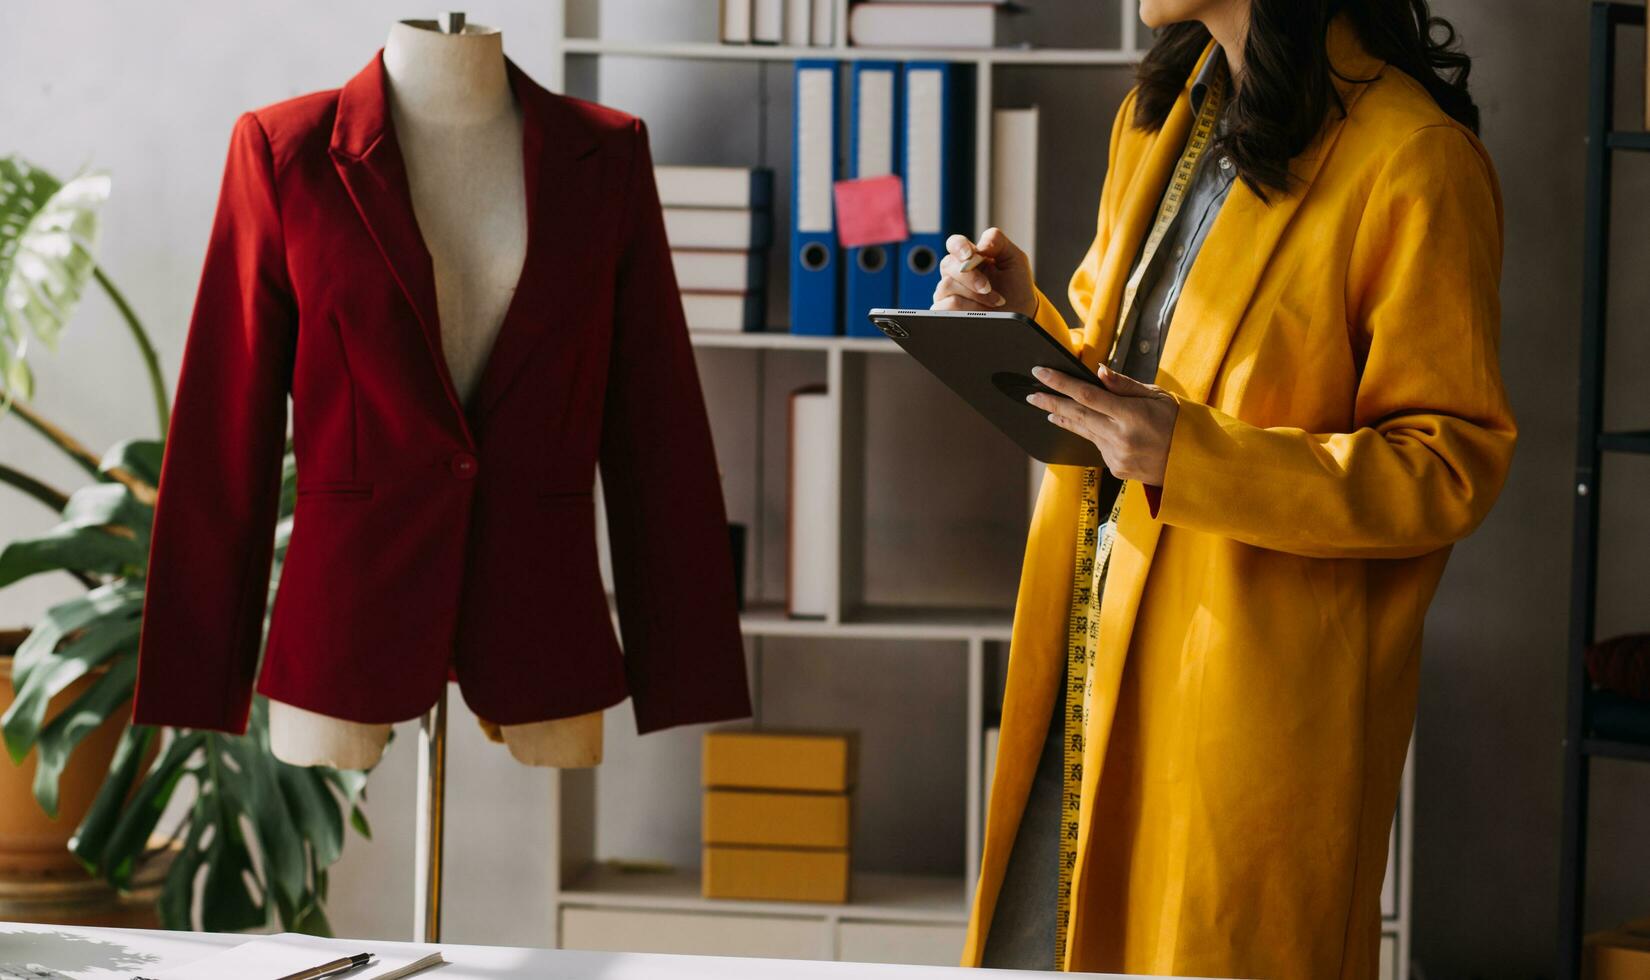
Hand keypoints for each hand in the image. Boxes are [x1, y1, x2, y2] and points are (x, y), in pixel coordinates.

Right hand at [932, 227, 1035, 317]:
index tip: (969, 254)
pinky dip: (966, 310)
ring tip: (994, 303)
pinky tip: (981, 313)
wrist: (1018, 314)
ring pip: (946, 286)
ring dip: (973, 296)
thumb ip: (999, 242)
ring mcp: (948, 293)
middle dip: (970, 277)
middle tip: (988, 287)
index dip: (958, 246)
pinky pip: (945, 307)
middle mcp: (955, 273)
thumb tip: (981, 244)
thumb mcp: (1015, 259)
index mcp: (970, 256)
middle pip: (948, 265)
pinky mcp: (945, 311)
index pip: (955, 243)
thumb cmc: (1016, 287)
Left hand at [1026, 363, 1179, 485]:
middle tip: (1031, 394)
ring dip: (1064, 418)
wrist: (1192, 464)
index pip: (1087, 395)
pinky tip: (1083, 425)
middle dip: (1050, 402)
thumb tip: (1099, 372)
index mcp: (1131, 415)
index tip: (1041, 372)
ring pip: (1083, 431)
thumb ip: (1125, 385)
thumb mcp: (1158, 396)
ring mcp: (1116, 455)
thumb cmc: (1178, 424)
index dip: (1060, 383)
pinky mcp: (1115, 468)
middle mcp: (1120, 437)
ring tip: (1047, 409)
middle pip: (1076, 415)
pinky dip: (1090, 432)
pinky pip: (1096, 445)